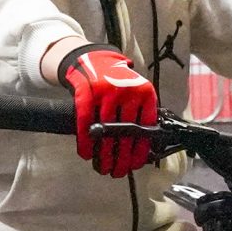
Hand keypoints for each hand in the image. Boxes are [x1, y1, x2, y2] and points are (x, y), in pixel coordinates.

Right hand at [58, 46, 156, 175]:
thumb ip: (141, 114)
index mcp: (145, 94)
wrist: (94, 59)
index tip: (134, 165)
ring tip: (102, 167)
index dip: (139, 150)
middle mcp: (128, 91)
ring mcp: (107, 90)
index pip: (146, 128)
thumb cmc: (116, 81)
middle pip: (126, 133)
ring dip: (103, 153)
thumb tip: (143, 147)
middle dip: (121, 157)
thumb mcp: (136, 93)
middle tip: (116, 171)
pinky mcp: (87, 90)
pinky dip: (85, 140)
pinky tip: (86, 153)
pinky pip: (85, 120)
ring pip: (106, 130)